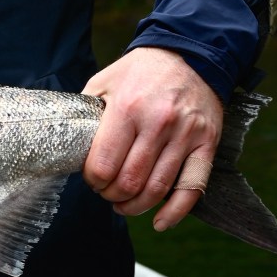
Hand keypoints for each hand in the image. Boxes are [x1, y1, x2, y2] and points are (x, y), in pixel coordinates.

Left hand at [82, 46, 221, 231]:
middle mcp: (157, 123)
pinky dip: (175, 212)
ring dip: (135, 206)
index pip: (104, 164)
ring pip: (157, 189)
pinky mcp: (206, 144)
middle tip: (105, 192)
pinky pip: (192, 188)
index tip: (91, 179)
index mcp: (127, 108)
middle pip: (129, 181)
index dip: (92, 180)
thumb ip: (88, 112)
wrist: (190, 55)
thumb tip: (70, 142)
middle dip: (111, 195)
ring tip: (124, 205)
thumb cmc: (140, 72)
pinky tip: (158, 222)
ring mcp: (185, 135)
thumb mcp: (104, 81)